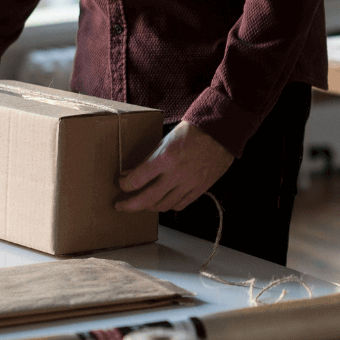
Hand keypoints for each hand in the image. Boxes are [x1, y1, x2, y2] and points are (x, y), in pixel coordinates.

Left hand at [116, 121, 233, 212]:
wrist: (219, 132)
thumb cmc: (190, 132)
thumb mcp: (164, 141)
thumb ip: (148, 159)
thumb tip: (130, 173)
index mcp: (164, 158)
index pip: (136, 180)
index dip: (124, 184)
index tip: (121, 184)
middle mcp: (176, 174)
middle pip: (146, 199)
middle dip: (129, 205)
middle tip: (120, 206)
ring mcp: (189, 184)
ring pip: (163, 206)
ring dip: (148, 207)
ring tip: (141, 204)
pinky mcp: (200, 189)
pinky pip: (180, 205)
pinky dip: (168, 206)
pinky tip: (162, 202)